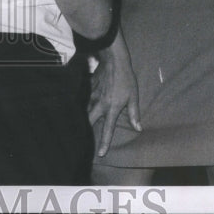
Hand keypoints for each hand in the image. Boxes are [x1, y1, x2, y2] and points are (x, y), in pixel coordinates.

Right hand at [88, 36, 141, 156]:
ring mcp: (91, 96)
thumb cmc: (126, 78)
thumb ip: (134, 113)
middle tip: (82, 143)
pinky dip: (80, 107)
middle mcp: (99, 104)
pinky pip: (82, 100)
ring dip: (81, 120)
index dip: (104, 143)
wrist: (113, 59)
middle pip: (89, 122)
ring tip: (76, 129)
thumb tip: (138, 128)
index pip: (107, 129)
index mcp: (111, 108)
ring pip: (83, 111)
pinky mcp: (87, 88)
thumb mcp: (133, 95)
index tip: (100, 154)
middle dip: (85, 133)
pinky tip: (76, 110)